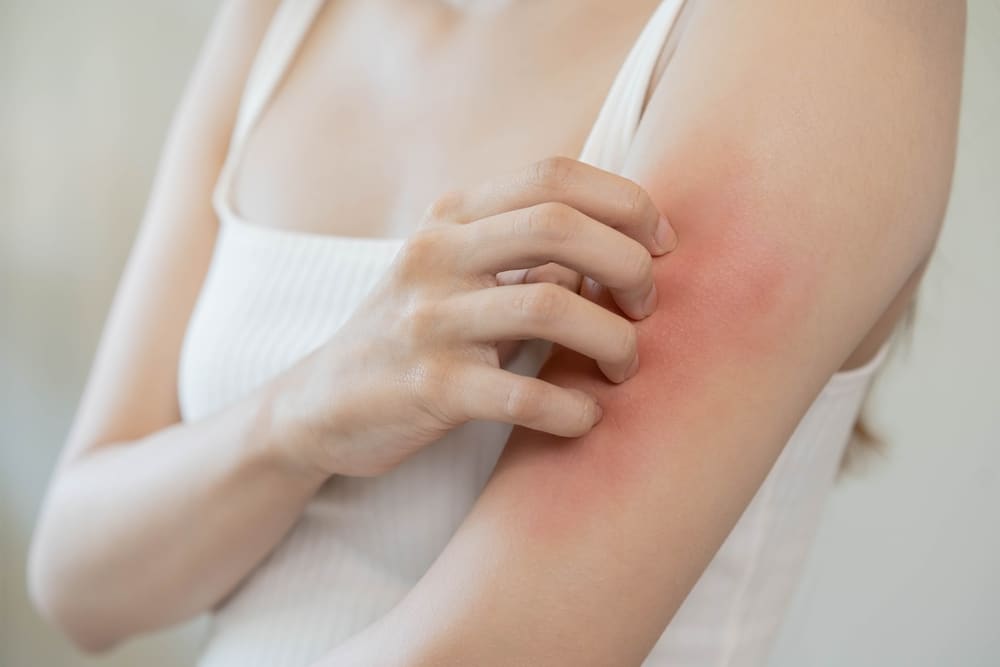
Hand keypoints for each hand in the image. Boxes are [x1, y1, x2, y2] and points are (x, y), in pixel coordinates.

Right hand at [267, 157, 676, 476]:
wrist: (321, 405)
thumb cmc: (414, 334)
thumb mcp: (457, 272)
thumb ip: (526, 252)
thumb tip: (623, 248)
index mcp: (451, 218)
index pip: (553, 175)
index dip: (625, 201)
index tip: (661, 244)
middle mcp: (435, 256)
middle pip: (558, 225)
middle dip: (628, 263)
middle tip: (647, 306)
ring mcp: (427, 321)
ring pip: (549, 306)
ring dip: (614, 340)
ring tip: (623, 366)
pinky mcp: (427, 388)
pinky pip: (521, 396)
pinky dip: (573, 410)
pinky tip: (586, 418)